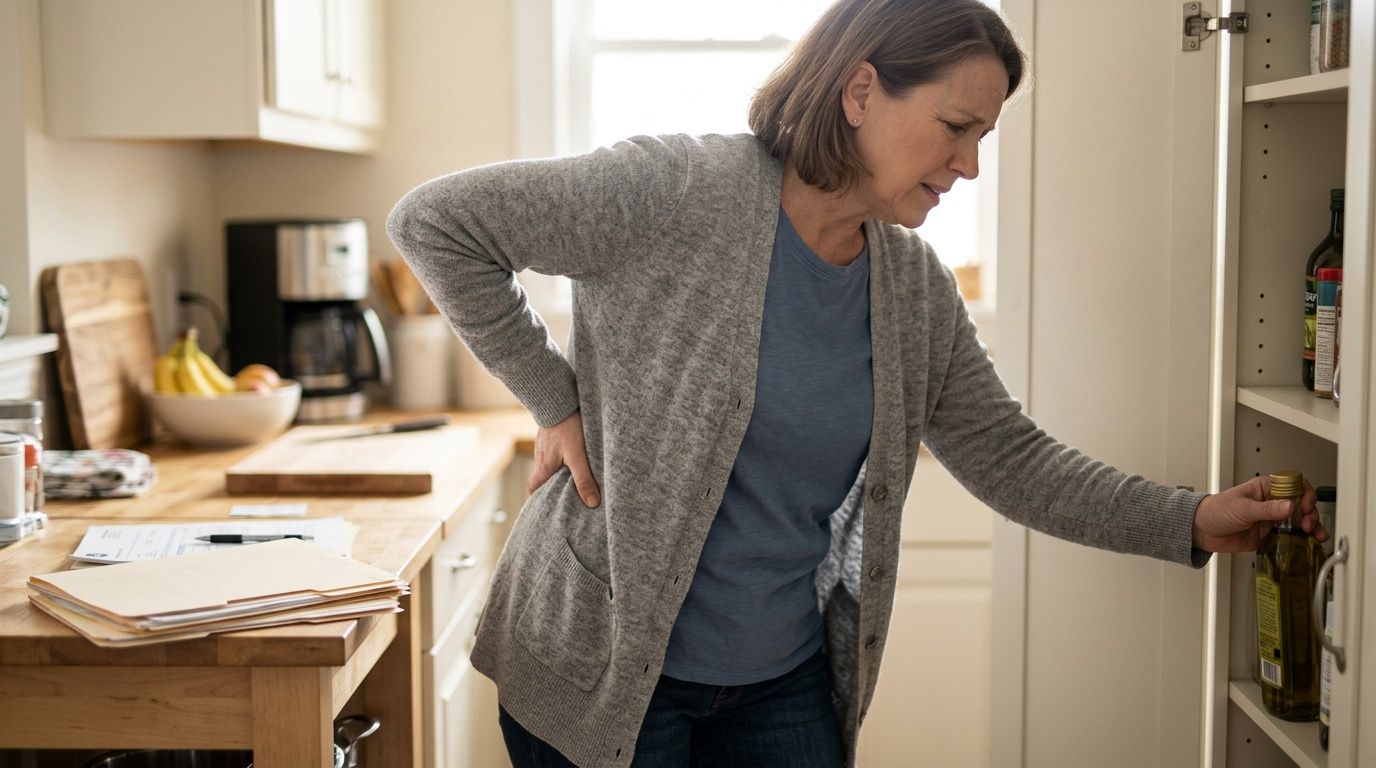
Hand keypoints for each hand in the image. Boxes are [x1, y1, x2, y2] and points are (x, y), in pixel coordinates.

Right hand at [528, 410, 600, 507]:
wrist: (557, 397)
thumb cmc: (566, 427)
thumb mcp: (577, 456)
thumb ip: (584, 479)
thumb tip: (592, 503)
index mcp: (543, 467)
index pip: (533, 489)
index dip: (536, 500)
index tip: (543, 509)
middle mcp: (541, 457)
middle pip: (541, 478)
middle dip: (550, 488)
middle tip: (562, 497)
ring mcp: (545, 444)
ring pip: (549, 463)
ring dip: (557, 472)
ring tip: (572, 479)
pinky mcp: (552, 433)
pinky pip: (554, 450)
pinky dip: (561, 457)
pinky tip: (573, 456)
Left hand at [1192, 476, 1327, 553]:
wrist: (1202, 531)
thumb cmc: (1216, 511)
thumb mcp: (1242, 508)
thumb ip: (1267, 509)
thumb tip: (1289, 505)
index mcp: (1265, 488)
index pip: (1294, 485)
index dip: (1304, 494)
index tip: (1304, 506)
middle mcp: (1272, 502)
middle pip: (1302, 504)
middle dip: (1310, 513)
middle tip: (1307, 524)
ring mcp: (1273, 519)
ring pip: (1300, 520)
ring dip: (1312, 526)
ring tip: (1316, 535)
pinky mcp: (1270, 535)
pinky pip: (1291, 536)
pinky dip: (1303, 539)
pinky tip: (1311, 542)